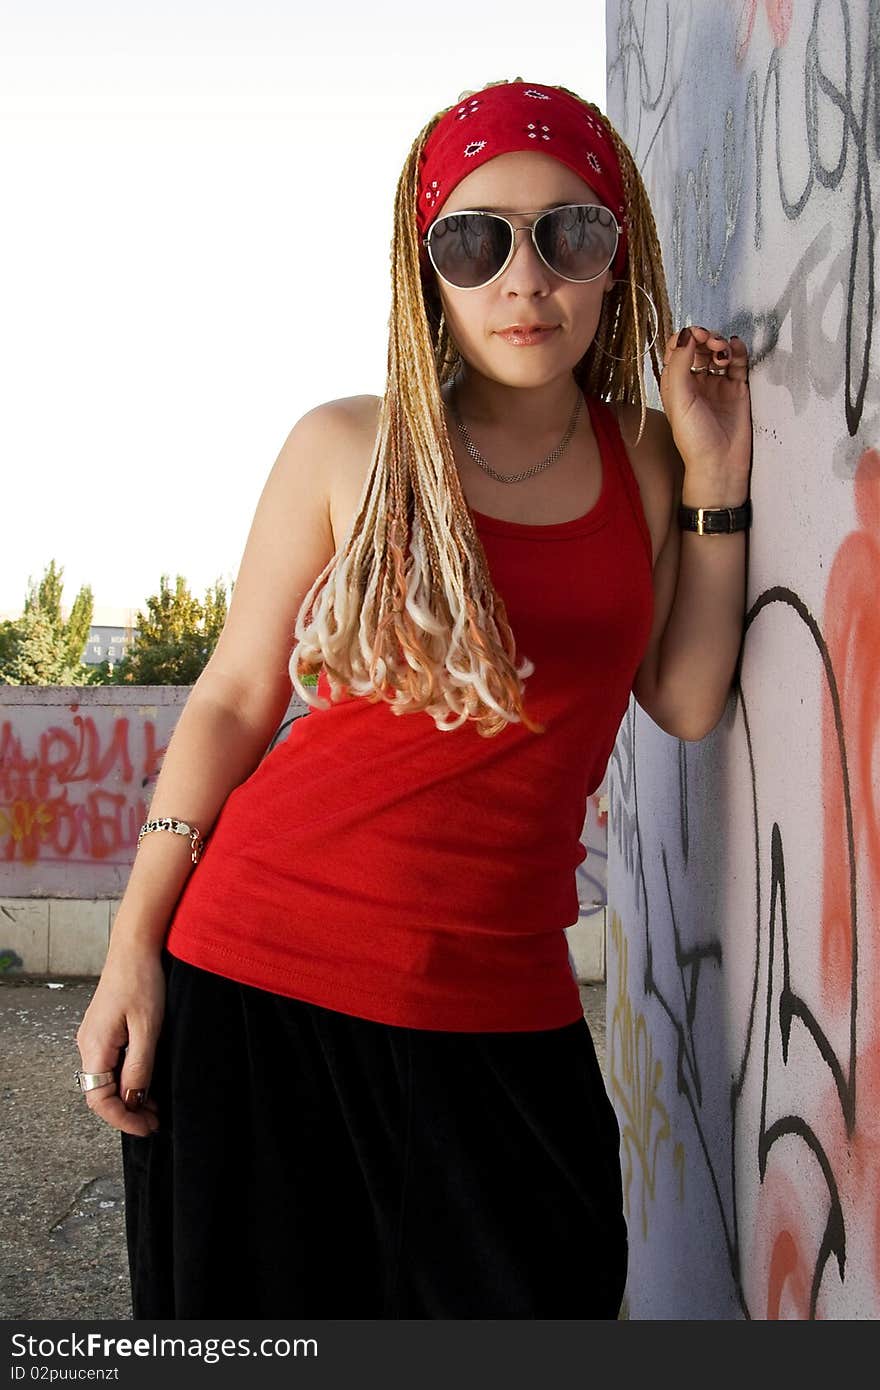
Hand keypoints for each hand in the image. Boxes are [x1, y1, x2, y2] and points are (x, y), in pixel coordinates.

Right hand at [75, 941, 165, 1137]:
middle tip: (155, 1121)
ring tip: (154, 1107)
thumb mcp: (148, 1028)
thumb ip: (139, 1067)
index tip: (147, 1127)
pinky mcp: (104, 1030)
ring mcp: (94, 1037)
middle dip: (126, 1112)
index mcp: (95, 1046)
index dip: (122, 1118)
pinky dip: (127, 1079)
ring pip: (106, 1080)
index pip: (99, 1099)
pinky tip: (146, 1081)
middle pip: (100, 1093)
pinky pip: (110, 1065)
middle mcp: (88, 1045)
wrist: (135, 947)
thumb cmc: (142, 982)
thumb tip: (133, 1100)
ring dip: (128, 1097)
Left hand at [658, 325, 751, 499]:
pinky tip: (736, 349)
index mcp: (675, 384)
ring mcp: (717, 384)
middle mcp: (695, 382)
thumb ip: (680, 365)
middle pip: (700, 346)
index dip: (687, 336)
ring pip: (718, 352)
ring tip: (723, 351)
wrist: (720, 463)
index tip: (697, 335)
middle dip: (706, 338)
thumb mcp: (679, 399)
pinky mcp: (737, 389)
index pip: (678, 348)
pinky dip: (738, 351)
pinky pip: (738, 363)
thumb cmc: (694, 438)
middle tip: (712, 342)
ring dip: (721, 344)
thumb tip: (687, 334)